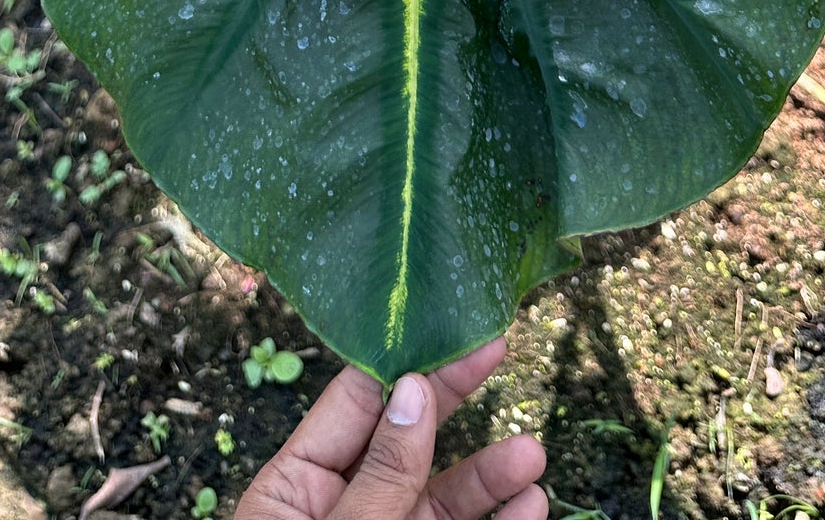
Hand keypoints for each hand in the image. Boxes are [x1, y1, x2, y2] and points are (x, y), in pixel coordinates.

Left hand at [234, 336, 546, 519]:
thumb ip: (380, 472)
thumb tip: (411, 385)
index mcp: (291, 492)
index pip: (352, 405)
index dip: (403, 361)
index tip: (452, 324)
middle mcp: (337, 513)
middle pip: (404, 442)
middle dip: (453, 402)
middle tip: (500, 349)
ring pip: (441, 501)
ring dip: (489, 477)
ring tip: (533, 457)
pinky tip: (530, 510)